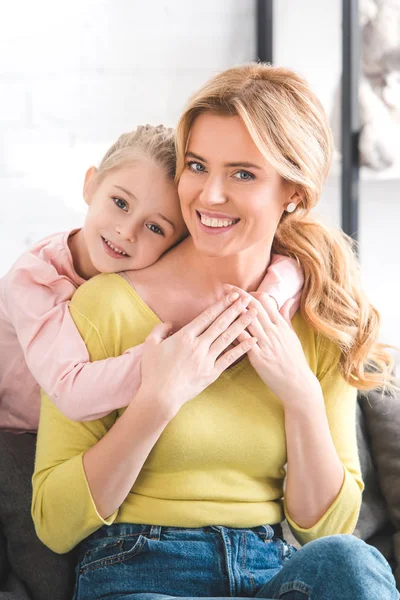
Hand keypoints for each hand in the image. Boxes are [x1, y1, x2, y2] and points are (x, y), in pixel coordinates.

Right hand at [140, 292, 257, 419]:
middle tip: (247, 299)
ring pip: (227, 338)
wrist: (160, 396)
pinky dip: (242, 349)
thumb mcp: (150, 345)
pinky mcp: (212, 373)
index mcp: (184, 336)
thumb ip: (160, 329)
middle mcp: (198, 345)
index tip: (232, 296)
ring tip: (253, 314)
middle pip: (220, 324)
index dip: (221, 304)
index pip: (207, 316)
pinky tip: (252, 340)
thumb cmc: (153, 371)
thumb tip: (170, 323)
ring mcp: (206, 359)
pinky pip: (229, 358)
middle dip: (235, 310)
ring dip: (242, 324)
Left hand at [224, 285, 321, 406]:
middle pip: (254, 307)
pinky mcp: (259, 357)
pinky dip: (234, 333)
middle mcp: (273, 331)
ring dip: (233, 311)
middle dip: (238, 295)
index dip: (250, 293)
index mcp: (281, 325)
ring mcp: (266, 344)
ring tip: (219, 304)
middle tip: (225, 288)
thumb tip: (288, 299)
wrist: (298, 383)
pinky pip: (244, 341)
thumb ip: (286, 317)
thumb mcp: (292, 336)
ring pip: (247, 322)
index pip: (265, 301)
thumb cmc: (295, 360)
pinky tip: (222, 328)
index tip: (239, 291)